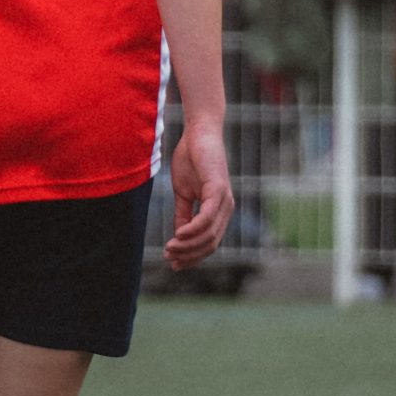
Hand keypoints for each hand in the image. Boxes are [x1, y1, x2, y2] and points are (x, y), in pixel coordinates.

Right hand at [164, 121, 232, 269]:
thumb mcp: (183, 192)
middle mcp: (226, 209)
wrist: (198, 133)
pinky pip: (207, 218)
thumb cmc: (190, 159)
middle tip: (169, 258)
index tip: (174, 262)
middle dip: (189, 255)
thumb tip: (179, 237)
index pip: (210, 242)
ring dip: (188, 246)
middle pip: (211, 244)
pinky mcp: (218, 190)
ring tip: (170, 248)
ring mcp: (225, 201)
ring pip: (209, 235)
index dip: (193, 256)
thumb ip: (183, 214)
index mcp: (219, 210)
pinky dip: (193, 230)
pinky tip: (179, 235)